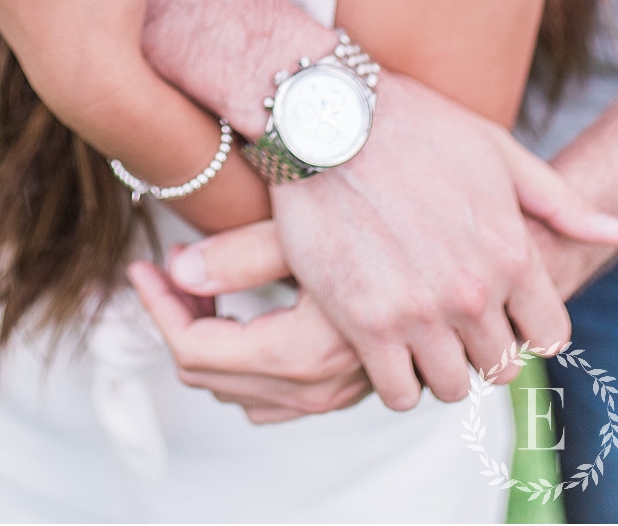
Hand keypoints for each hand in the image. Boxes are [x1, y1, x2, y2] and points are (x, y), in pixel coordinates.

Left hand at [129, 226, 371, 423]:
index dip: (157, 309)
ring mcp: (345, 392)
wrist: (476, 236)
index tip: (141, 266)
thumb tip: (177, 271)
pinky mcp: (359, 383)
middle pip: (213, 379)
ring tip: (197, 285)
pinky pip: (282, 397)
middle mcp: (327, 386)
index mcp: (306, 352)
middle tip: (162, 270)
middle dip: (177, 325)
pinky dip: (247, 363)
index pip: (195, 353)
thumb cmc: (385, 219)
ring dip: (211, 347)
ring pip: (246, 396)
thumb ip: (239, 255)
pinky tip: (241, 309)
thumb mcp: (305, 229)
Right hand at [269, 73, 617, 408]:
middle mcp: (473, 293)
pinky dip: (393, 380)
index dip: (524, 329)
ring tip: (411, 337)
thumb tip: (612, 231)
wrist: (323, 122)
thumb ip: (557, 201)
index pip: (548, 336)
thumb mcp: (495, 150)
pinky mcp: (365, 321)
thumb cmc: (410, 126)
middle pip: (498, 366)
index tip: (494, 315)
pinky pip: (396, 391)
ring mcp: (419, 312)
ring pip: (449, 386)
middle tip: (444, 323)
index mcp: (512, 256)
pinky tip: (380, 347)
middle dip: (476, 349)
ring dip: (434, 368)